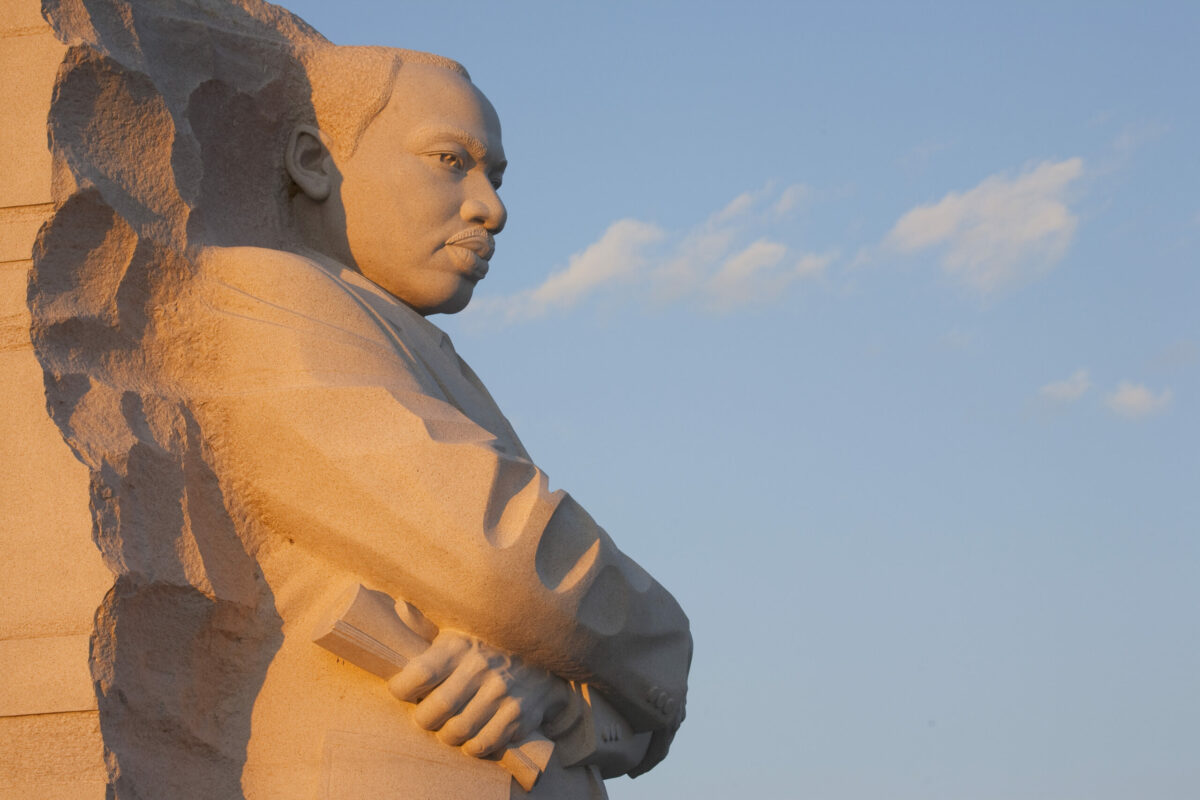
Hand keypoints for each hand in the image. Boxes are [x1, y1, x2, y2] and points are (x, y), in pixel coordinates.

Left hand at [387, 630, 570, 757]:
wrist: (542, 655)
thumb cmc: (486, 646)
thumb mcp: (458, 631)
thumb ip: (427, 635)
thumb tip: (396, 621)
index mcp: (459, 646)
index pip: (420, 674)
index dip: (402, 689)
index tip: (401, 691)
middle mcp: (480, 667)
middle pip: (436, 709)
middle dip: (424, 719)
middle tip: (427, 716)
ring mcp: (501, 692)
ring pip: (458, 731)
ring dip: (448, 736)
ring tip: (450, 727)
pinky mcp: (518, 713)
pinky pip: (484, 744)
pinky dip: (472, 747)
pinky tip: (473, 736)